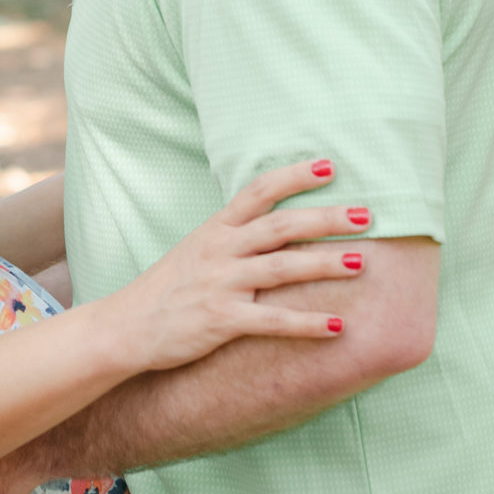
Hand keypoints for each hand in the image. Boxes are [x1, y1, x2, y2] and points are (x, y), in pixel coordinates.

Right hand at [108, 158, 364, 376]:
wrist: (126, 327)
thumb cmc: (168, 289)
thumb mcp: (197, 250)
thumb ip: (234, 237)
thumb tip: (278, 226)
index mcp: (216, 229)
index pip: (259, 191)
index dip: (295, 176)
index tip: (330, 166)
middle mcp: (220, 250)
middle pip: (281, 225)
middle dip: (326, 218)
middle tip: (367, 215)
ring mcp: (221, 284)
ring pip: (282, 268)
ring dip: (325, 264)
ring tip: (362, 263)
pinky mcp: (221, 320)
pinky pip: (272, 321)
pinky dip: (307, 323)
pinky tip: (338, 326)